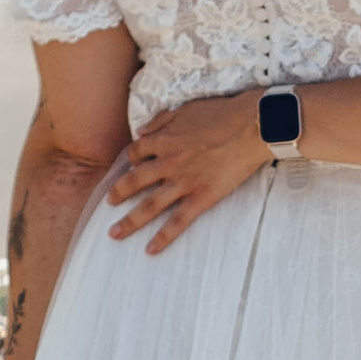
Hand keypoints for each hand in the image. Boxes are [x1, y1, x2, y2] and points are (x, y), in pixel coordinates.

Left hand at [104, 90, 269, 252]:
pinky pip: (178, 221)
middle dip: (118, 194)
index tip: (129, 166)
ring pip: (149, 206)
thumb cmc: (222, 114)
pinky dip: (163, 236)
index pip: (136, 152)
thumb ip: (161, 120)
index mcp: (164, 140)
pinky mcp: (201, 197)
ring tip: (114, 233)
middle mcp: (168, 163)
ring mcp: (183, 183)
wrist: (251, 127)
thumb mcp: (186, 109)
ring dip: (130, 221)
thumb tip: (142, 131)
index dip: (130, 160)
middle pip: (134, 182)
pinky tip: (151, 249)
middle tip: (108, 203)